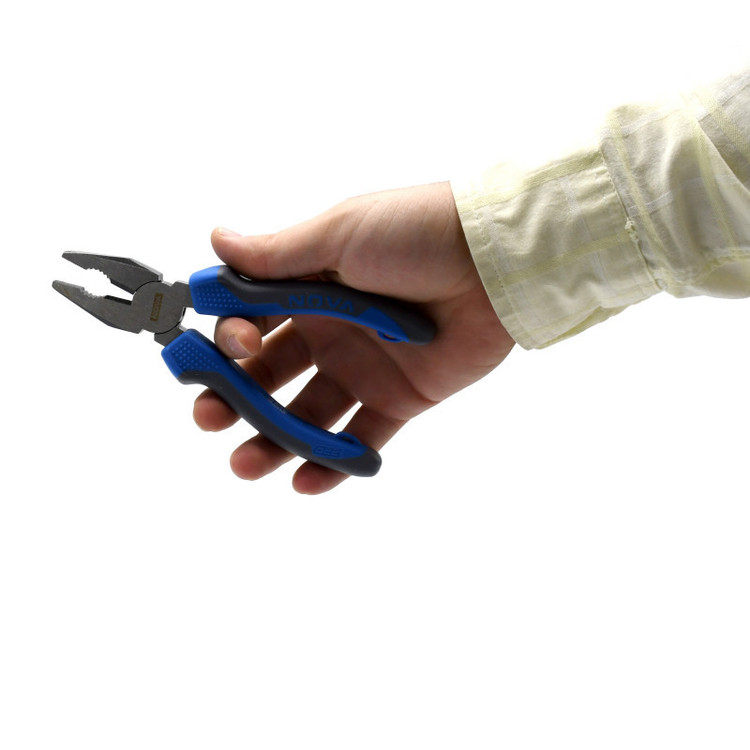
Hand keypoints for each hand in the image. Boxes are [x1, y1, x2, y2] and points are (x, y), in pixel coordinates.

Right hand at [193, 182, 514, 492]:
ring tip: (245, 466)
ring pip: (307, 414)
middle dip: (235, 398)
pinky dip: (334, 463)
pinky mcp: (399, 398)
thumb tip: (217, 240)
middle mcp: (330, 330)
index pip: (251, 320)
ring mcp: (363, 368)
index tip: (230, 349)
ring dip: (273, 441)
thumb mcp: (339, 235)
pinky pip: (362, 437)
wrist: (492, 262)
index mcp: (309, 288)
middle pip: (269, 374)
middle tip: (210, 419)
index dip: (229, 339)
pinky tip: (304, 481)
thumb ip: (278, 254)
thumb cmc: (416, 233)